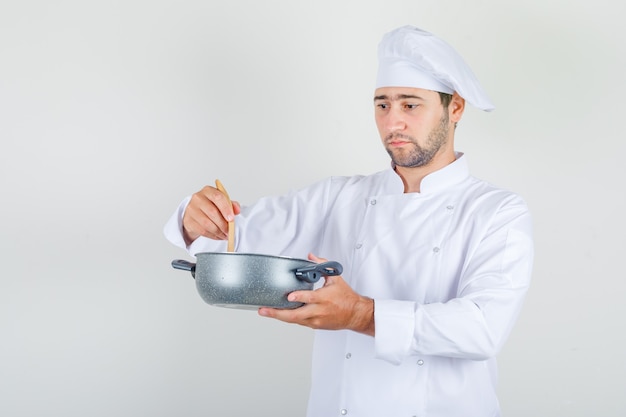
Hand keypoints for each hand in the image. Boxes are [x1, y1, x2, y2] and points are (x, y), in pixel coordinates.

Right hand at [182, 185, 240, 244]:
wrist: (195, 213)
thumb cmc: (211, 206)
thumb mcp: (221, 202)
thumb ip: (231, 205)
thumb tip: (237, 210)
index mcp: (208, 191)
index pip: (217, 197)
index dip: (226, 208)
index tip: (232, 218)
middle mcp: (198, 198)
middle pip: (212, 212)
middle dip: (223, 224)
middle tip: (230, 231)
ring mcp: (191, 209)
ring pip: (207, 223)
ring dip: (218, 232)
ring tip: (225, 235)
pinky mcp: (188, 221)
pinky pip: (202, 230)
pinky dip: (212, 235)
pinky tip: (218, 236)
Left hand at [258, 254, 374, 335]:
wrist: (355, 314)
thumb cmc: (346, 297)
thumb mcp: (335, 278)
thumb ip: (322, 265)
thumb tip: (311, 256)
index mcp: (324, 298)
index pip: (310, 298)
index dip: (299, 297)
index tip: (289, 295)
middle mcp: (318, 311)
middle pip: (295, 315)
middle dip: (277, 313)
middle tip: (264, 309)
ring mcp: (315, 320)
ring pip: (294, 321)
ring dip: (279, 316)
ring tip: (266, 312)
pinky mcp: (314, 325)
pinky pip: (298, 322)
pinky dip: (288, 318)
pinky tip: (278, 314)